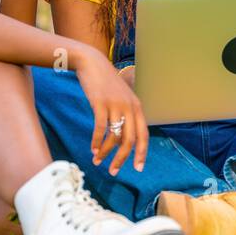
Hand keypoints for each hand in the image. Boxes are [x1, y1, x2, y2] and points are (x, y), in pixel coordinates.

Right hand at [71, 48, 148, 174]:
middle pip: (130, 140)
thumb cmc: (105, 83)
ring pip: (114, 137)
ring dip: (105, 152)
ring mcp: (115, 105)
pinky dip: (96, 142)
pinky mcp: (100, 103)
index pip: (144, 135)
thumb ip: (125, 114)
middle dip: (122, 159)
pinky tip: (92, 149)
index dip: (142, 153)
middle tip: (113, 171)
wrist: (92, 63)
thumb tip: (122, 139)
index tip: (138, 168)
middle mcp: (129, 107)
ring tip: (97, 161)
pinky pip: (100, 128)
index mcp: (136, 107)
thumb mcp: (121, 97)